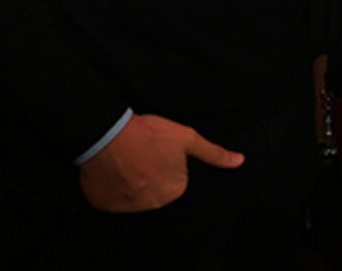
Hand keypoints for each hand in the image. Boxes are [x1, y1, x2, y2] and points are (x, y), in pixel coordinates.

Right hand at [78, 113, 243, 211]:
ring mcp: (126, 207)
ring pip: (132, 194)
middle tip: (142, 154)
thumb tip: (239, 161)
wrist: (108, 133)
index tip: (158, 150)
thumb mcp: (187, 139)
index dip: (166, 161)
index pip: (175, 179)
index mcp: (174, 191)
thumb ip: (213, 153)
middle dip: (149, 174)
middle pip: (154, 188)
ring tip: (127, 159)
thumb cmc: (149, 134)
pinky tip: (113, 169)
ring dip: (130, 181)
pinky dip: (111, 186)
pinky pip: (110, 197)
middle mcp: (151, 204)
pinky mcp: (102, 204)